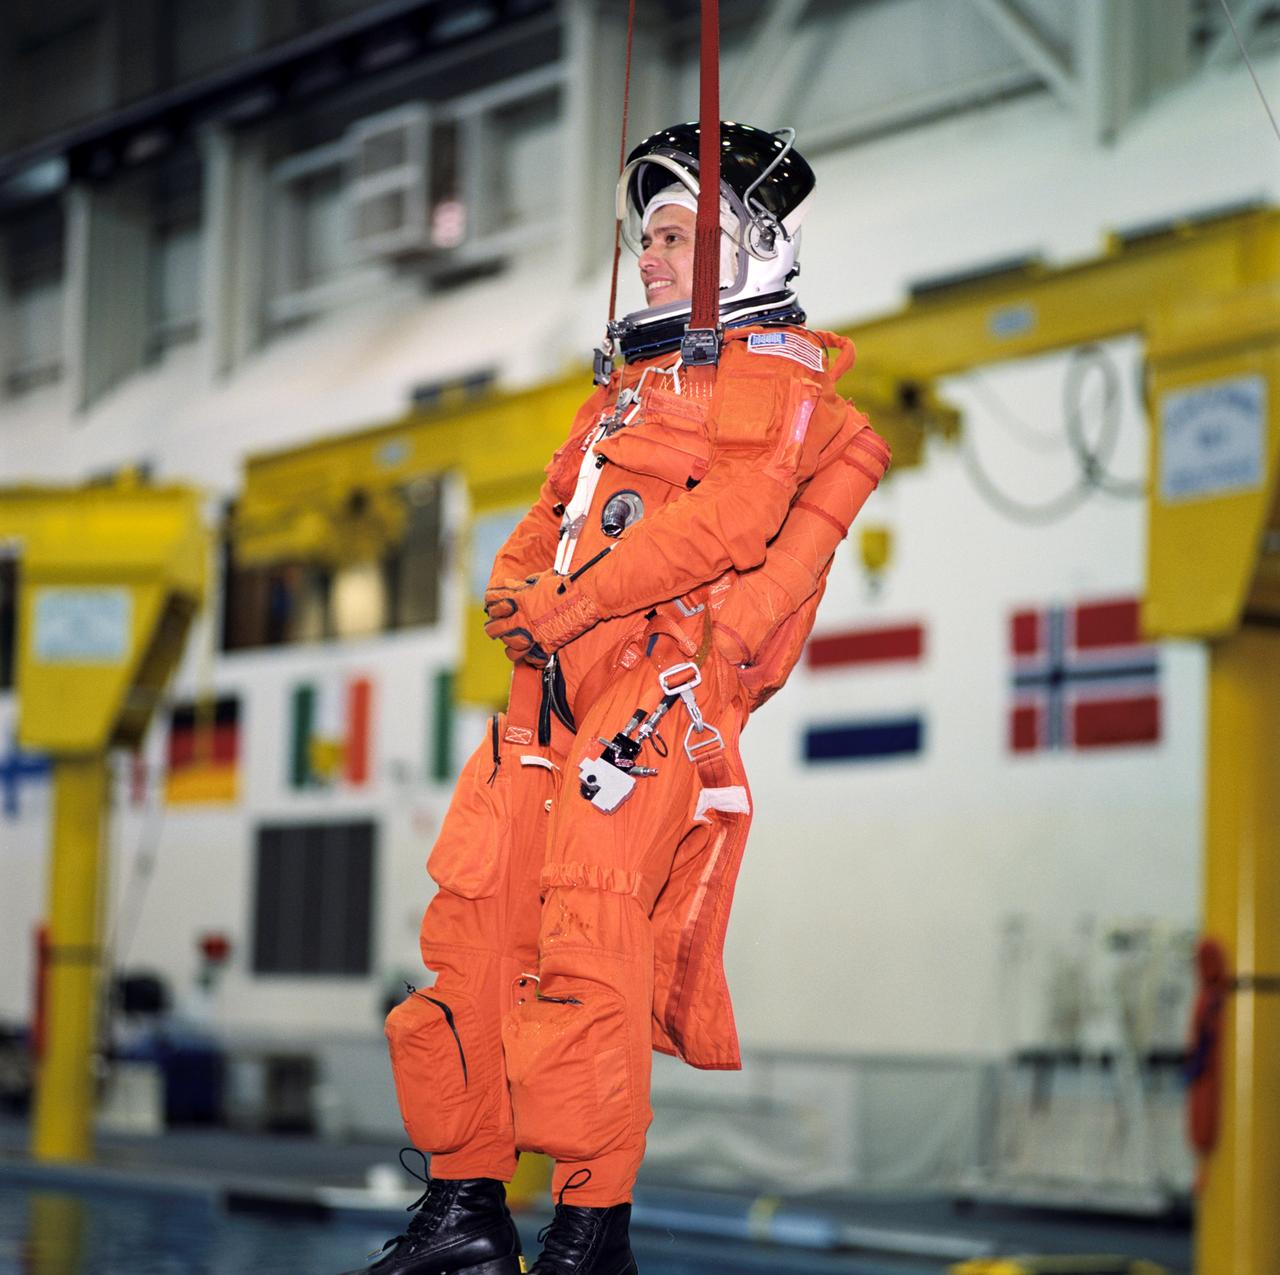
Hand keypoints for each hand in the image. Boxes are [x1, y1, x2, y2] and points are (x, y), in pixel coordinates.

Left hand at [483, 571, 601, 663]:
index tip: (497, 606)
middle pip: (492, 630)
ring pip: (509, 651)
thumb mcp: (542, 579)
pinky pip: (531, 661)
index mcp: (518, 599)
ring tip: (520, 642)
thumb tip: (515, 587)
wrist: (586, 596)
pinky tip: (535, 651)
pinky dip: (533, 659)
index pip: (491, 603)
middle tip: (503, 627)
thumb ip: (525, 585)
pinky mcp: (546, 647)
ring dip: (513, 647)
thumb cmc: (567, 585)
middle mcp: (521, 618)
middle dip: (496, 628)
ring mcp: (533, 635)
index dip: (492, 604)